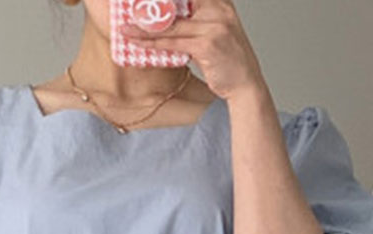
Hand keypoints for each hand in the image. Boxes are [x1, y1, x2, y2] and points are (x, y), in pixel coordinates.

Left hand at [118, 0, 265, 104]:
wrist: (247, 86)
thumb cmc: (230, 61)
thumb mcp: (215, 33)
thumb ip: (196, 22)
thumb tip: (167, 21)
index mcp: (220, 2)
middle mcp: (219, 9)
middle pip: (176, 4)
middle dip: (151, 7)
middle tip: (128, 8)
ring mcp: (214, 26)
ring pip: (171, 25)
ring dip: (144, 28)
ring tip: (125, 28)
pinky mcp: (206, 45)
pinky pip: (173, 43)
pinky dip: (153, 44)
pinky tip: (137, 43)